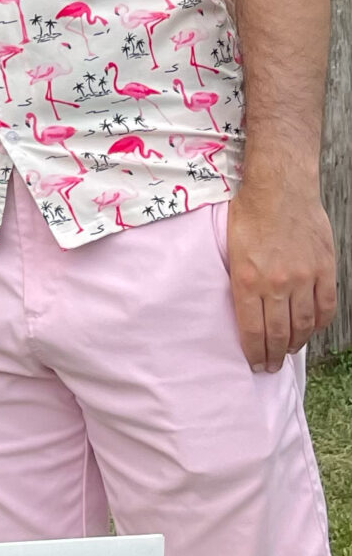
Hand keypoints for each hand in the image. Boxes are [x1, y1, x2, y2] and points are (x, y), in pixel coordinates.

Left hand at [225, 172, 337, 370]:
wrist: (280, 188)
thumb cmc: (249, 214)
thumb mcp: (229, 250)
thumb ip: (239, 282)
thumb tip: (242, 312)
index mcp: (248, 280)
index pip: (252, 331)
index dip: (254, 354)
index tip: (254, 364)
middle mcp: (278, 283)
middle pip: (277, 333)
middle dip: (273, 355)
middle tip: (270, 366)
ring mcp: (304, 277)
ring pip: (303, 325)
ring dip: (295, 343)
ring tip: (288, 351)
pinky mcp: (324, 269)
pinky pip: (326, 307)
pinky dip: (319, 324)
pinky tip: (310, 330)